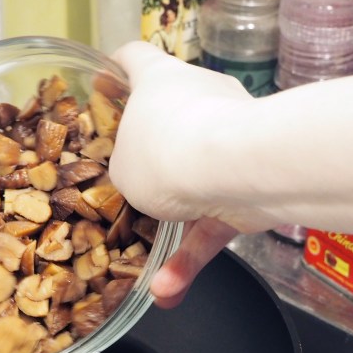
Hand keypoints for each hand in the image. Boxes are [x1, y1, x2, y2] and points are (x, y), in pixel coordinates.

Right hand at [108, 42, 247, 306]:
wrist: (234, 168)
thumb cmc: (164, 150)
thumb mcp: (122, 167)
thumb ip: (127, 171)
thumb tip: (142, 183)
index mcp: (159, 82)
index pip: (133, 60)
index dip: (114, 70)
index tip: (102, 83)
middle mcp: (198, 102)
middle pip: (169, 121)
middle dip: (151, 156)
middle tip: (126, 183)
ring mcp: (229, 142)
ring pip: (195, 183)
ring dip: (174, 226)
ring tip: (148, 271)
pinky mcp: (250, 185)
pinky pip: (215, 221)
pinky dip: (194, 254)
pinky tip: (169, 292)